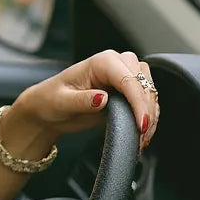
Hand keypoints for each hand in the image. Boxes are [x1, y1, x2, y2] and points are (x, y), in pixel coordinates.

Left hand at [14, 48, 158, 151]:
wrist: (48, 109)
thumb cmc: (50, 100)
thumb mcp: (61, 102)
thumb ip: (82, 100)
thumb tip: (103, 98)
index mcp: (101, 62)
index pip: (128, 80)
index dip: (138, 102)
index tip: (140, 124)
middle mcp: (116, 65)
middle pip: (144, 84)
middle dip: (147, 110)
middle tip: (141, 134)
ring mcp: (124, 77)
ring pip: (150, 92)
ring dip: (151, 115)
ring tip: (142, 138)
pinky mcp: (127, 92)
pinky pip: (147, 102)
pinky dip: (148, 118)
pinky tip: (142, 134)